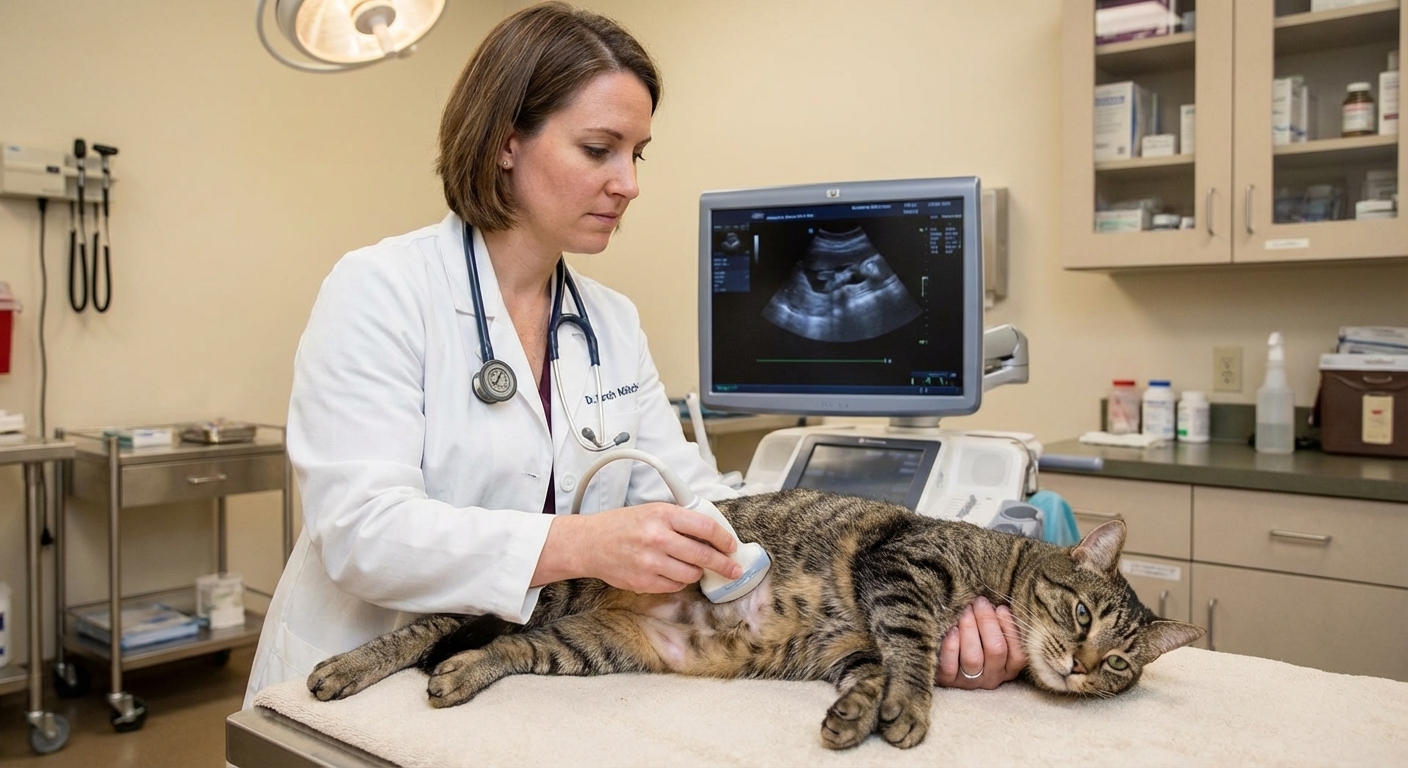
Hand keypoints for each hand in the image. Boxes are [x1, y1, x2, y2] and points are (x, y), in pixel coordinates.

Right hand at [534, 503, 741, 592]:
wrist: (590, 543)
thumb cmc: (623, 525)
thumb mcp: (652, 510)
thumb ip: (680, 520)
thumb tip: (713, 535)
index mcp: (662, 514)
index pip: (705, 527)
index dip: (724, 539)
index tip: (732, 546)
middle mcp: (657, 538)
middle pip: (703, 555)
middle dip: (724, 564)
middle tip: (734, 569)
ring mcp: (650, 562)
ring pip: (691, 574)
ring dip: (698, 572)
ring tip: (694, 567)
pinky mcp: (644, 582)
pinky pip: (675, 586)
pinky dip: (679, 581)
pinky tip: (673, 573)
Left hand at [934, 597, 1026, 688]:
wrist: (942, 659)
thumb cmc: (975, 639)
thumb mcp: (991, 635)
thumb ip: (998, 624)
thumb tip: (999, 605)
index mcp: (1008, 668)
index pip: (1018, 654)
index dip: (1010, 628)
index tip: (1000, 608)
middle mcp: (992, 678)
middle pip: (995, 650)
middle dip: (987, 621)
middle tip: (979, 602)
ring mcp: (970, 682)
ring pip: (973, 658)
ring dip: (969, 629)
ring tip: (965, 611)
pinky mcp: (948, 681)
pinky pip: (950, 666)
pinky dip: (951, 646)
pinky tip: (952, 630)